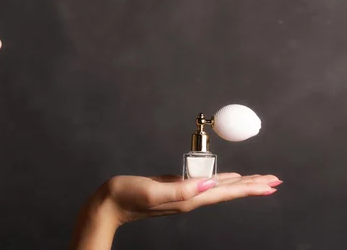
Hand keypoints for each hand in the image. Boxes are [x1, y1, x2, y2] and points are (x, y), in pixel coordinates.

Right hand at [70, 173, 281, 248]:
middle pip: (227, 192)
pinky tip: (223, 178)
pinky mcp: (175, 188)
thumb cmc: (126, 195)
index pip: (225, 193)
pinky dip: (220, 180)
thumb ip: (181, 189)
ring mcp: (183, 195)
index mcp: (188, 199)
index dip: (249, 188)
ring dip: (239, 183)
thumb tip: (210, 183)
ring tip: (256, 180)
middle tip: (274, 181)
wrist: (108, 204)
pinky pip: (205, 184)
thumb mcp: (152, 190)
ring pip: (218, 188)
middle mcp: (190, 199)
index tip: (270, 184)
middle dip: (252, 186)